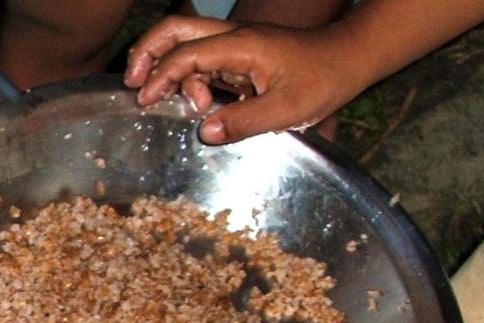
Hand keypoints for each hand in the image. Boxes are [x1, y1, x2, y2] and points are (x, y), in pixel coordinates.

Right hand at [125, 17, 361, 143]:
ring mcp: (236, 44)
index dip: (161, 76)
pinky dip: (189, 77)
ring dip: (172, 71)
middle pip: (175, 29)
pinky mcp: (240, 55)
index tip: (146, 100)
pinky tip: (199, 102)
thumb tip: (203, 131)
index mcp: (242, 45)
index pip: (186, 53)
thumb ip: (244, 121)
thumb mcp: (287, 109)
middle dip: (147, 52)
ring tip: (183, 104)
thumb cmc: (324, 79)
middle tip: (133, 83)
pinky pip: (203, 59)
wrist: (349, 58)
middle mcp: (234, 38)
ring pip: (186, 44)